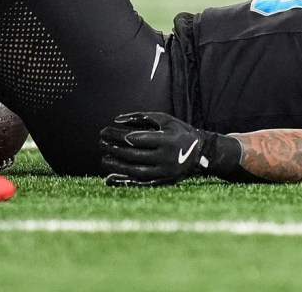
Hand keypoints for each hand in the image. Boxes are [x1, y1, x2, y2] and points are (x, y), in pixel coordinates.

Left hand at [100, 112, 218, 186]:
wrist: (201, 152)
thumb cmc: (180, 132)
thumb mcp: (165, 119)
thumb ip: (142, 117)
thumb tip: (118, 120)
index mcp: (167, 140)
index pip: (139, 139)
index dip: (120, 136)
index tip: (105, 132)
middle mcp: (166, 158)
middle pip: (134, 155)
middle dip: (114, 149)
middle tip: (101, 143)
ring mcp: (165, 172)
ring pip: (136, 171)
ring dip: (117, 166)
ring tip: (103, 159)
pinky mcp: (163, 181)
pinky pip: (141, 183)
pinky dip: (125, 181)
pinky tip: (111, 178)